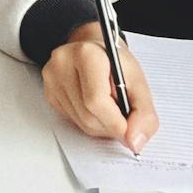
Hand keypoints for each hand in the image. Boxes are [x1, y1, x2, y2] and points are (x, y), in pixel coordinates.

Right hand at [43, 25, 158, 153]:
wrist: (97, 52)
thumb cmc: (117, 64)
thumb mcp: (139, 83)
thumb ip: (144, 114)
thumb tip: (134, 141)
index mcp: (86, 54)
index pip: (96, 101)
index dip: (116, 122)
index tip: (130, 130)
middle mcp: (63, 62)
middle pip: (88, 115)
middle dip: (110, 126)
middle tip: (122, 117)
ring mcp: (52, 77)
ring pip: (80, 123)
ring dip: (100, 126)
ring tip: (109, 109)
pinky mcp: (48, 91)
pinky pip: (72, 121)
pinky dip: (87, 122)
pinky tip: (94, 107)